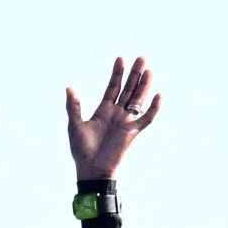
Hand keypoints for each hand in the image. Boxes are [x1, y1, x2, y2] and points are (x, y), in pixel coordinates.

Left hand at [66, 55, 160, 182]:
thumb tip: (69, 87)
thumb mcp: (75, 125)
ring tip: (148, 69)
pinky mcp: (132, 132)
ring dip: (143, 85)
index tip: (120, 58)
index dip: (117, 73)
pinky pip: (146, 118)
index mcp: (103, 110)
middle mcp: (117, 114)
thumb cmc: (82, 150)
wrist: (91, 169)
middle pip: (128, 89)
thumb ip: (74, 106)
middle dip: (134, 74)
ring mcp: (125, 122)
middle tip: (141, 58)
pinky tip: (158, 95)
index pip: (113, 87)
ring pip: (137, 99)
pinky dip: (153, 108)